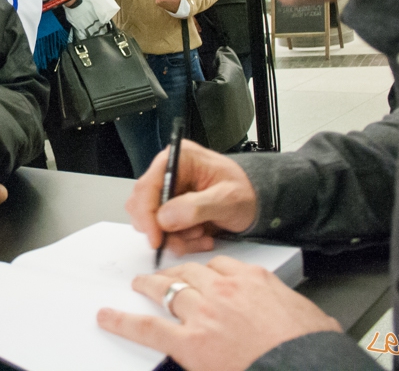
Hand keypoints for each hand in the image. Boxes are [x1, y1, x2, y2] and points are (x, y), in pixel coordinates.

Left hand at [97, 256, 340, 370]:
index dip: (207, 271)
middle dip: (174, 273)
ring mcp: (204, 314)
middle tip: (162, 276)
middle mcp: (224, 291)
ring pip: (167, 289)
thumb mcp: (313, 320)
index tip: (203, 274)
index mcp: (254, 281)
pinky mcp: (190, 343)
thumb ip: (299, 313)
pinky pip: (148, 327)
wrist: (306, 368)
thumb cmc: (312, 350)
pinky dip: (123, 322)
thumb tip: (309, 320)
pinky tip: (107, 318)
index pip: (222, 266)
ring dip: (149, 286)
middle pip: (190, 273)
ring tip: (138, 285)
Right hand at [128, 140, 256, 256]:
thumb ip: (196, 207)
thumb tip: (164, 217)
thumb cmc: (246, 192)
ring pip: (150, 222)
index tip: (156, 238)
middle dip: (164, 229)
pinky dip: (180, 240)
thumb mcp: (228, 199)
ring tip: (201, 234)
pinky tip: (200, 236)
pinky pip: (162, 231)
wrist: (255, 202)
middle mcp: (168, 172)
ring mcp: (168, 191)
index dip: (147, 214)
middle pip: (142, 206)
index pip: (147, 186)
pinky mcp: (170, 208)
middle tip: (190, 236)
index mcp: (179, 159)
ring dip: (175, 236)